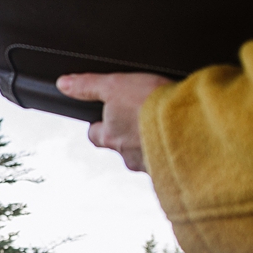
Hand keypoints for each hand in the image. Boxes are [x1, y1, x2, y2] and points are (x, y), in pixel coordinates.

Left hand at [56, 72, 172, 171]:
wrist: (189, 123)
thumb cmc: (153, 104)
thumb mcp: (116, 85)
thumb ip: (88, 85)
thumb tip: (64, 84)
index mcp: (111, 136)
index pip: (95, 135)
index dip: (99, 125)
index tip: (104, 117)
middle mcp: (127, 155)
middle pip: (120, 146)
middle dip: (127, 135)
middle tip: (140, 119)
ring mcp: (149, 164)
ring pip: (144, 155)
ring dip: (150, 144)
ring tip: (163, 127)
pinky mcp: (171, 168)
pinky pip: (166, 162)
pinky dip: (170, 151)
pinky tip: (179, 138)